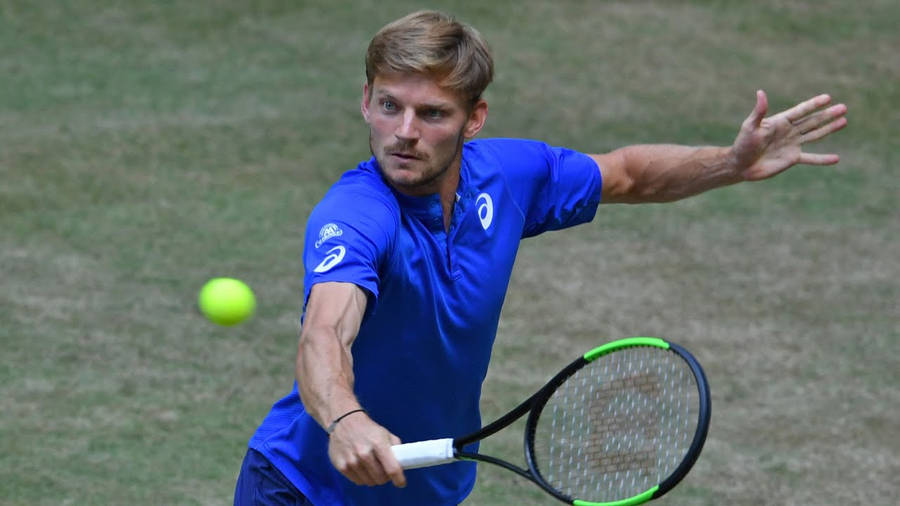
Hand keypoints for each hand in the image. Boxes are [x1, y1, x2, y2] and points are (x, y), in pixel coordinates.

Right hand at [327, 411, 406, 487]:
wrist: (344, 421)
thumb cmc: (368, 429)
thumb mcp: (385, 434)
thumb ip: (396, 449)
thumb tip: (403, 464)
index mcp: (378, 443)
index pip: (392, 469)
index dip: (399, 479)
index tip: (401, 483)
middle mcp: (364, 453)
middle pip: (381, 478)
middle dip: (385, 477)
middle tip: (384, 471)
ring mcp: (351, 460)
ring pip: (369, 482)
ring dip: (373, 478)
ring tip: (372, 468)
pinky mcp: (341, 466)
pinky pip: (357, 481)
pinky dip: (362, 478)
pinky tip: (362, 468)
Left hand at [731, 90, 847, 180]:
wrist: (740, 165)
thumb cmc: (743, 144)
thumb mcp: (750, 126)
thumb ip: (759, 111)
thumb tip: (760, 92)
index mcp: (780, 121)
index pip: (801, 111)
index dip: (814, 104)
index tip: (828, 97)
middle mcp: (789, 131)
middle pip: (812, 121)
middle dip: (828, 115)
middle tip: (844, 108)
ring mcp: (792, 145)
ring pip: (815, 135)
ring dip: (829, 129)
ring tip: (844, 121)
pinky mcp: (792, 158)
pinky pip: (811, 159)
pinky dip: (823, 159)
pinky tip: (836, 158)